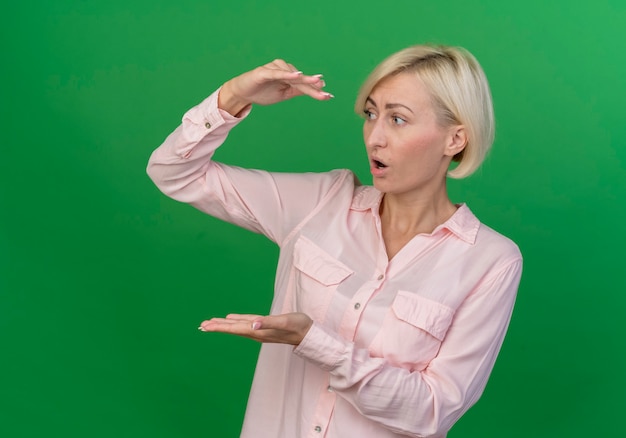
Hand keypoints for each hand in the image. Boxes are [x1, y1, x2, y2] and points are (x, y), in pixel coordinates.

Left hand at [198, 312, 312, 345]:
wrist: (309, 333)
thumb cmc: (298, 327)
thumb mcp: (284, 322)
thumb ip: (268, 323)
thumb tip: (253, 325)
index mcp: (258, 331)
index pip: (235, 329)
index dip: (220, 327)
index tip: (205, 327)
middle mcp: (257, 332)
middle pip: (232, 329)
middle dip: (217, 327)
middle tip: (201, 326)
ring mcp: (260, 329)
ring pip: (237, 326)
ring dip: (224, 325)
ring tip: (210, 324)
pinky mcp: (265, 325)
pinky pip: (246, 323)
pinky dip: (236, 320)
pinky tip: (231, 318)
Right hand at [218, 59, 332, 115]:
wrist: (242, 93)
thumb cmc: (263, 92)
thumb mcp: (284, 94)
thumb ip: (298, 90)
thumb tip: (317, 88)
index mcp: (288, 76)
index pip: (304, 84)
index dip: (315, 90)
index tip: (328, 96)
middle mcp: (283, 69)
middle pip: (300, 80)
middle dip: (312, 86)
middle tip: (324, 90)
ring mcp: (274, 69)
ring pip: (291, 75)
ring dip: (303, 80)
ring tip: (315, 84)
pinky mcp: (264, 71)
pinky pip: (277, 72)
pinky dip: (287, 73)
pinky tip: (297, 75)